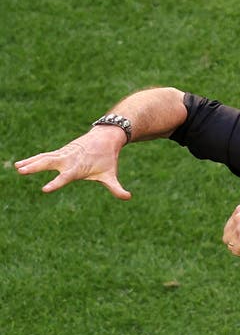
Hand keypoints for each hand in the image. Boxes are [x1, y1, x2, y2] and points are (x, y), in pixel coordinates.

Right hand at [15, 125, 130, 199]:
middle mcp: (68, 159)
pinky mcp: (60, 152)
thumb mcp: (111, 174)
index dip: (56, 183)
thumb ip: (116, 188)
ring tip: (16, 168)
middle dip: (36, 167)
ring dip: (30, 162)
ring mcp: (63, 154)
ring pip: (44, 158)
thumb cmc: (108, 158)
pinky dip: (32, 159)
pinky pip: (44, 155)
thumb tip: (128, 197)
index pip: (66, 177)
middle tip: (22, 171)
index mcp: (78, 167)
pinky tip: (19, 164)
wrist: (106, 137)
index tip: (45, 190)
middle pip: (49, 163)